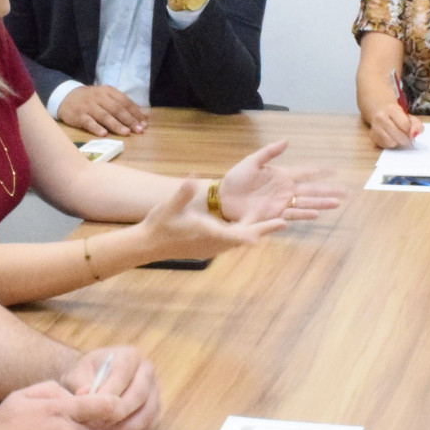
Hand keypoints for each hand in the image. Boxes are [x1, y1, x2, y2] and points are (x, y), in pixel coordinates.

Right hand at [58, 84, 148, 136]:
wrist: (66, 96)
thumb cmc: (91, 99)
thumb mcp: (105, 97)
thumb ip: (121, 105)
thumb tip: (142, 117)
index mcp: (108, 92)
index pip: (124, 101)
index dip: (135, 112)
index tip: (144, 123)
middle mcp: (99, 98)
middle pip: (116, 108)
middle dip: (129, 120)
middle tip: (139, 130)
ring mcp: (88, 106)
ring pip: (104, 115)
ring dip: (116, 124)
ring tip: (126, 133)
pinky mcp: (79, 115)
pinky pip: (88, 122)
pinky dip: (96, 128)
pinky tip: (103, 134)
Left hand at [62, 346, 161, 429]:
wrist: (92, 384)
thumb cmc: (84, 377)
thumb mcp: (77, 374)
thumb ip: (80, 383)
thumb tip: (84, 394)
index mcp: (129, 356)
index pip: (122, 375)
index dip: (107, 396)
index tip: (91, 411)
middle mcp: (147, 372)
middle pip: (139, 396)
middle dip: (117, 415)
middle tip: (97, 429)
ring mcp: (154, 393)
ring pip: (147, 415)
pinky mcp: (155, 412)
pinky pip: (149, 429)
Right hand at [137, 178, 286, 260]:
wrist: (146, 246)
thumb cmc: (158, 225)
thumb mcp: (169, 207)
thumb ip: (182, 194)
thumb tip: (191, 179)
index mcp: (208, 233)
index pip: (240, 233)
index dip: (259, 228)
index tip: (277, 223)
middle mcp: (213, 244)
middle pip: (244, 238)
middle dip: (263, 230)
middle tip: (283, 222)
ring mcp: (210, 249)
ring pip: (238, 242)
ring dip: (253, 233)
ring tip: (270, 225)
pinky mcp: (206, 250)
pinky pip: (229, 244)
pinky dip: (241, 237)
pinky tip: (247, 232)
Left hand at [217, 140, 345, 222]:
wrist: (223, 198)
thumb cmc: (236, 178)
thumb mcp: (252, 161)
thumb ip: (269, 152)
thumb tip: (287, 140)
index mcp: (282, 175)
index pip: (306, 172)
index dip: (320, 171)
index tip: (334, 169)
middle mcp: (285, 190)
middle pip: (311, 190)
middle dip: (328, 191)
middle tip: (345, 192)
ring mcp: (281, 203)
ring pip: (306, 203)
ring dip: (321, 203)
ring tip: (336, 204)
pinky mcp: (274, 214)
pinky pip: (292, 214)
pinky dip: (304, 214)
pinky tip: (316, 213)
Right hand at [363, 103, 421, 148]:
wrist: (380, 111)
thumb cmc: (397, 116)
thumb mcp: (409, 116)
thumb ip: (416, 125)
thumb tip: (415, 134)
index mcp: (391, 109)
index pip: (405, 124)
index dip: (410, 131)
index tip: (411, 132)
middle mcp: (381, 117)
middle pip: (398, 135)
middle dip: (406, 139)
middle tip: (407, 138)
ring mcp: (375, 127)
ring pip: (391, 142)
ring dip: (398, 143)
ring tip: (399, 138)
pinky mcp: (372, 135)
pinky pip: (385, 145)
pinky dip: (391, 144)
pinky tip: (392, 138)